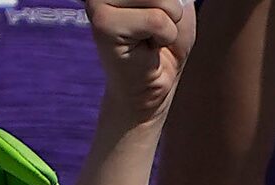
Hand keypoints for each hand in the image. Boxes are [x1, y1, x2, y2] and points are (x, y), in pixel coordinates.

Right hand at [86, 0, 194, 123]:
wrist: (155, 86)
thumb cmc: (166, 40)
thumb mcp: (176, 0)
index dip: (170, 2)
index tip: (157, 22)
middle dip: (171, 7)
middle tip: (155, 27)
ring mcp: (99, 2)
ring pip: (162, 0)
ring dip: (168, 23)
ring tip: (150, 37)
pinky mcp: (102, 25)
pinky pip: (157, 21)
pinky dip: (163, 38)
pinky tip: (146, 49)